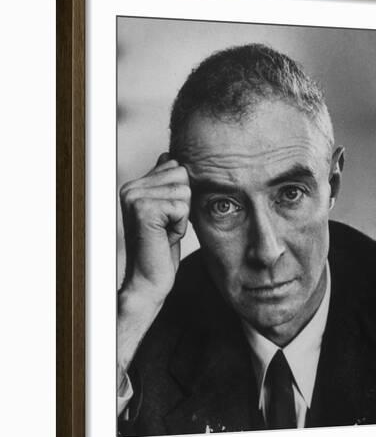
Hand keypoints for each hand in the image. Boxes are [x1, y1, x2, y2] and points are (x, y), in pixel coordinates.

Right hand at [117, 153, 190, 384]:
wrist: (148, 281)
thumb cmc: (160, 249)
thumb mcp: (166, 211)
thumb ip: (165, 185)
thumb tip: (169, 156)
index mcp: (134, 186)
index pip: (175, 167)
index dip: (180, 196)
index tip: (165, 218)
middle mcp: (130, 188)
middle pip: (182, 175)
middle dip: (183, 204)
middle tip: (166, 227)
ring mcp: (134, 198)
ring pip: (184, 190)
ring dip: (182, 216)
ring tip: (164, 232)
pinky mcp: (143, 210)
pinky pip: (182, 206)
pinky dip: (180, 225)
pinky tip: (165, 237)